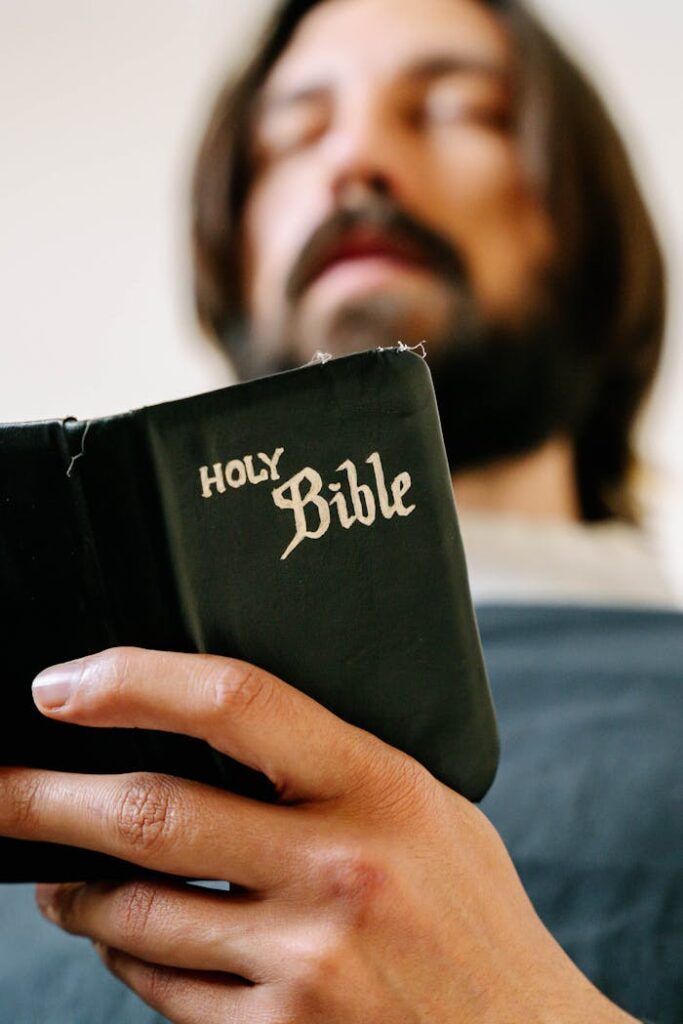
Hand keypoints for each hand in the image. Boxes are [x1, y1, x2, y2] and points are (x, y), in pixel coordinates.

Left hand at [0, 648, 634, 1023]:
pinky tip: (123, 937)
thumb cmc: (473, 918)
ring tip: (51, 871)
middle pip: (151, 813)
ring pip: (137, 912)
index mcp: (379, 788)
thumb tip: (218, 731)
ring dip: (74, 888)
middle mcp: (338, 871)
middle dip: (42, 798)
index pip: (237, 702)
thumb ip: (335, 771)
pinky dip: (125, 955)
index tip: (62, 685)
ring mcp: (303, 964)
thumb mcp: (429, 811)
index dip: (135, 681)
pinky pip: (161, 989)